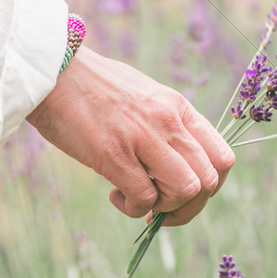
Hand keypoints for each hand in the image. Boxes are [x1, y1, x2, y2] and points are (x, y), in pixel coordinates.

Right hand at [27, 47, 234, 225]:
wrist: (53, 69)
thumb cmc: (96, 86)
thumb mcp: (148, 97)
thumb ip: (169, 127)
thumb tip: (181, 166)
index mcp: (180, 109)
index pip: (223, 158)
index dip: (211, 185)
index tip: (188, 191)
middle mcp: (170, 123)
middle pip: (208, 181)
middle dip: (190, 205)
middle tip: (164, 205)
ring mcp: (144, 138)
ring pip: (185, 191)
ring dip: (165, 207)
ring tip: (141, 199)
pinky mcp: (114, 155)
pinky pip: (144, 198)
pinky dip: (134, 208)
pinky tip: (116, 195)